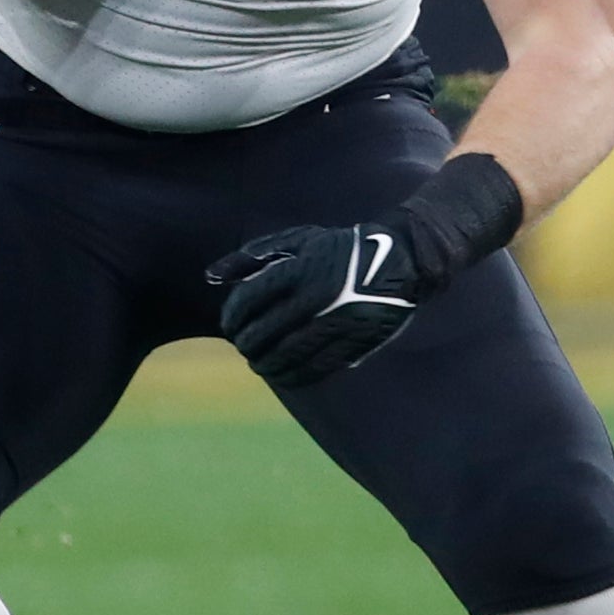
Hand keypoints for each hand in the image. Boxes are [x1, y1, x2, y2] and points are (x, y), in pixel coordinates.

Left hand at [209, 221, 429, 386]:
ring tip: (259, 364)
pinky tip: (284, 375)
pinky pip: (318, 367)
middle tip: (243, 346)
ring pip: (289, 355)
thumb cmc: (341, 248)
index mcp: (301, 268)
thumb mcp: (299, 239)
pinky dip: (295, 376)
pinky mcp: (356, 341)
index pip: (250, 300)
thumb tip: (211, 277)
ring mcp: (337, 322)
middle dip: (247, 343)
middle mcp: (317, 296)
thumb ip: (253, 256)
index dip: (232, 317)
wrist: (402, 260)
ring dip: (267, 364)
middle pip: (265, 332)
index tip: (229, 324)